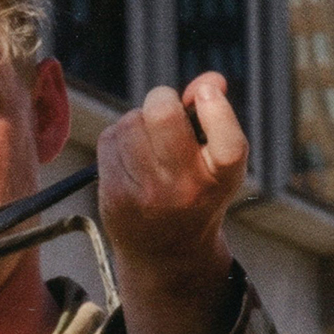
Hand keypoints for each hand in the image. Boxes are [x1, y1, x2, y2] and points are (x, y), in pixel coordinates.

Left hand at [89, 73, 249, 333]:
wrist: (166, 252)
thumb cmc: (198, 191)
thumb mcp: (220, 160)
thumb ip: (217, 116)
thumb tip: (212, 80)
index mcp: (223, 176)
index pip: (221, 127)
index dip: (211, 102)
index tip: (205, 95)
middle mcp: (186, 188)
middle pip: (161, 112)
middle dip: (162, 99)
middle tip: (166, 110)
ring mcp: (147, 193)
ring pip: (132, 121)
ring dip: (139, 122)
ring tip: (150, 145)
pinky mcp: (115, 194)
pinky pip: (111, 138)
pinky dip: (120, 139)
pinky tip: (132, 160)